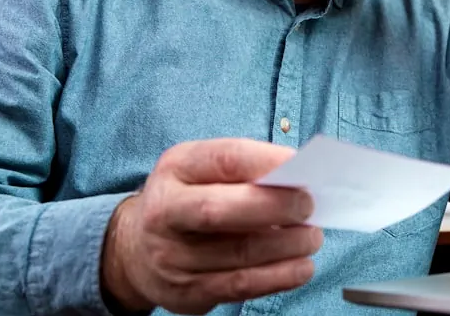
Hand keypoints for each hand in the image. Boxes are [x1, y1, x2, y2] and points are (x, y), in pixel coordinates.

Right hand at [101, 138, 322, 314]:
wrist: (136, 248)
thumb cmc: (188, 200)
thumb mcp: (203, 171)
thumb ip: (245, 170)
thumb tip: (301, 179)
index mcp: (175, 168)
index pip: (223, 159)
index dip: (267, 161)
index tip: (301, 165)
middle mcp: (165, 211)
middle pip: (220, 210)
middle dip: (274, 206)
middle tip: (309, 205)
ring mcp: (172, 255)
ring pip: (238, 252)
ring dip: (286, 245)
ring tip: (312, 237)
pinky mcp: (187, 291)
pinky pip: (240, 285)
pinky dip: (279, 276)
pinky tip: (301, 267)